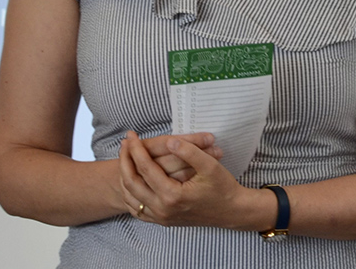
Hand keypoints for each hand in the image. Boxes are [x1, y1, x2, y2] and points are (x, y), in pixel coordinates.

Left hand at [119, 130, 255, 228]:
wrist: (232, 211)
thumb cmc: (223, 188)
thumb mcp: (210, 165)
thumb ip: (189, 151)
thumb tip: (169, 141)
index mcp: (172, 195)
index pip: (145, 168)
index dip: (136, 149)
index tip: (131, 135)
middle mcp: (163, 209)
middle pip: (132, 183)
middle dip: (124, 160)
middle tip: (124, 143)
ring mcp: (161, 217)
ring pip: (131, 198)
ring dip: (124, 177)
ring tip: (125, 158)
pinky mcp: (163, 221)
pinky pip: (137, 210)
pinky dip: (130, 195)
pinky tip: (131, 181)